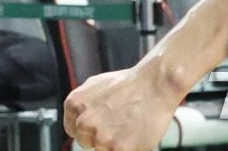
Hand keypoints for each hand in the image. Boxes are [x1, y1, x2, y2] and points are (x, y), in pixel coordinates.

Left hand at [64, 60, 183, 150]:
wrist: (154, 85)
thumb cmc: (128, 84)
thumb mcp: (95, 85)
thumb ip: (83, 105)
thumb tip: (77, 120)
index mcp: (74, 105)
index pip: (73, 130)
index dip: (89, 129)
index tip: (100, 125)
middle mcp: (83, 122)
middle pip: (85, 142)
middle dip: (99, 136)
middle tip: (117, 125)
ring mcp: (100, 137)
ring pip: (102, 149)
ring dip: (113, 143)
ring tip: (127, 126)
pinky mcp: (118, 149)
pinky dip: (128, 147)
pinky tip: (134, 133)